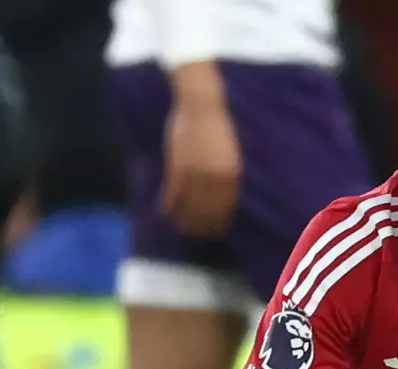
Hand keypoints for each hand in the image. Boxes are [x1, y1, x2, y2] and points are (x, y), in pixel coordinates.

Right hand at [161, 63, 241, 237]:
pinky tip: (164, 211)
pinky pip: (173, 192)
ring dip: (183, 219)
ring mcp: (197, 172)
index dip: (218, 222)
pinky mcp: (179, 166)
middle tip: (194, 234)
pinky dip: (168, 204)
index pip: (225, 208)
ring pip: (189, 205)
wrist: (202, 105)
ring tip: (179, 228)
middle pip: (208, 211)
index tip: (213, 232)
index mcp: (232, 175)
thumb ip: (225, 176)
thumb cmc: (216, 128)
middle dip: (201, 226)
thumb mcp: (228, 154)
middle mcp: (216, 177)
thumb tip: (220, 196)